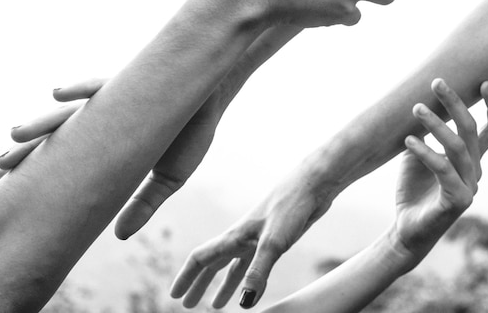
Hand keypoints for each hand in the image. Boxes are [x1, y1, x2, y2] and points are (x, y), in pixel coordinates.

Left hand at [0, 77, 226, 239]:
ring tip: (15, 133)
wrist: (213, 100)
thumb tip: (119, 236)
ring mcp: (115, 100)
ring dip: (41, 121)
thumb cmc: (191, 135)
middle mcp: (105, 120)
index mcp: (110, 142)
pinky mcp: (130, 81)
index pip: (67, 156)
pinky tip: (59, 93)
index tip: (10, 183)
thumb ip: (144, 203)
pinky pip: (100, 84)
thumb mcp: (169, 178)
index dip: (39, 168)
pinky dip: (80, 88)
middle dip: (28, 148)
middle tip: (3, 164)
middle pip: (58, 134)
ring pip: (69, 111)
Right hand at [169, 167, 333, 309]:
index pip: (201, 258)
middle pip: (213, 264)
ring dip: (222, 285)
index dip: (186, 277)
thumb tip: (245, 303)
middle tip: (188, 305)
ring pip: (233, 266)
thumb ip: (258, 271)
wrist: (313, 186)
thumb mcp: (273, 242)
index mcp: (234, 236)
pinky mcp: (275, 240)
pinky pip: (254, 265)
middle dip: (200, 284)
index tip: (174, 295)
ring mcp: (258, 239)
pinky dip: (247, 279)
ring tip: (216, 306)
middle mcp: (242, 238)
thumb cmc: (290, 207)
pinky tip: (251, 288)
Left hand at [390, 79, 487, 266]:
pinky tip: (408, 140)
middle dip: (456, 103)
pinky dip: (425, 151)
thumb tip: (419, 102)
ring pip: (458, 146)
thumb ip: (424, 133)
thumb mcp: (417, 154)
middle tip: (437, 82)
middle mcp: (475, 171)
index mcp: (471, 160)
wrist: (406, 228)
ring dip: (436, 124)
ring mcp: (469, 186)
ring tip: (416, 108)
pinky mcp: (457, 200)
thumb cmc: (413, 189)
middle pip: (472, 130)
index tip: (485, 81)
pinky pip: (442, 168)